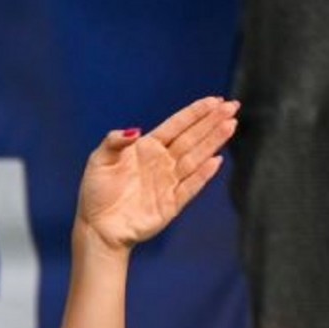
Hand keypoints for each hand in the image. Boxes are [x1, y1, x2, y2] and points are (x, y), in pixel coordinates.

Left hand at [74, 96, 239, 251]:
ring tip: (230, 125)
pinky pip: (191, 186)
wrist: (98, 227)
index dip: (195, 113)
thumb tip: (135, 130)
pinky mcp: (172, 203)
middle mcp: (162, 162)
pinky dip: (203, 174)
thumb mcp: (99, 161)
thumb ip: (114, 142)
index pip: (176, 126)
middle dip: (212, 122)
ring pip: (196, 158)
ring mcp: (169, 182)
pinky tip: (216, 160)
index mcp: (146, 149)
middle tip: (232, 106)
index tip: (215, 100)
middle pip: (191, 138)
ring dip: (213, 142)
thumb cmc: (96, 192)